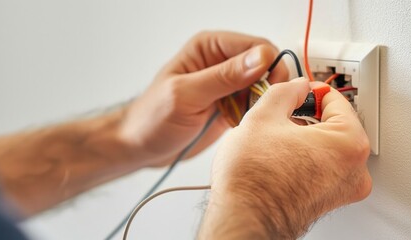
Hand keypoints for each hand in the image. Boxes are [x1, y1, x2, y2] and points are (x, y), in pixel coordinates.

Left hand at [118, 31, 286, 165]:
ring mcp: (229, 85)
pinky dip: (257, 117)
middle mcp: (222, 62)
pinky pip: (258, 107)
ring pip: (266, 88)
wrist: (140, 146)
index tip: (267, 91)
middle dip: (269, 87)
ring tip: (247, 120)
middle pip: (267, 66)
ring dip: (263, 104)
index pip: (257, 47)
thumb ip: (224, 76)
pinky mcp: (233, 106)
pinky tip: (244, 127)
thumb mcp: (186, 95)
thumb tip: (261, 58)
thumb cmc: (152, 118)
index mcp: (210, 47)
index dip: (268, 67)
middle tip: (258, 109)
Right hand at [199, 78, 371, 238]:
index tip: (298, 91)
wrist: (242, 218)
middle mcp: (355, 169)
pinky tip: (282, 158)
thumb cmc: (254, 179)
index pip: (335, 99)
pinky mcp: (329, 201)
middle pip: (335, 124)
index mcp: (349, 143)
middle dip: (309, 116)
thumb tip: (296, 87)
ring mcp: (344, 189)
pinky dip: (306, 158)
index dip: (310, 90)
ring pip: (328, 147)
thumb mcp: (264, 115)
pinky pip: (323, 168)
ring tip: (278, 139)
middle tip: (284, 114)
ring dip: (306, 137)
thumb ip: (286, 91)